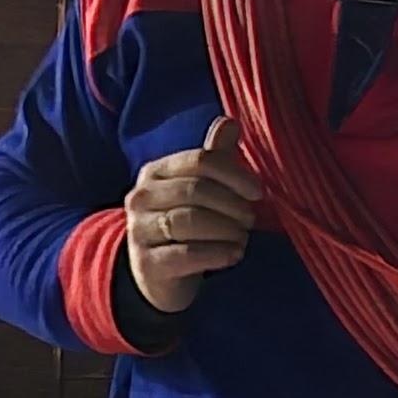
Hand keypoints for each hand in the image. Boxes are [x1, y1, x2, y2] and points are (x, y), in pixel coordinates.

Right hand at [123, 117, 262, 316]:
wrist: (157, 275)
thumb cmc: (184, 225)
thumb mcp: (198, 189)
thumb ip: (214, 158)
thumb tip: (230, 122)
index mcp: (155, 172)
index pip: (198, 161)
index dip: (233, 174)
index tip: (257, 192)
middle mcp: (141, 197)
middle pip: (195, 191)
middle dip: (231, 205)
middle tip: (251, 220)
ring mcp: (139, 230)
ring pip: (190, 221)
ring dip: (226, 230)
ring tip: (243, 238)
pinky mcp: (146, 263)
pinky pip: (186, 254)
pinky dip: (216, 254)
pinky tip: (234, 255)